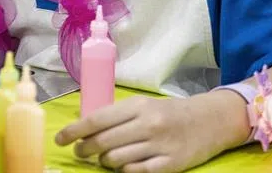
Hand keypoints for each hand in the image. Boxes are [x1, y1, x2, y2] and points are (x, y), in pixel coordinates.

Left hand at [55, 93, 245, 172]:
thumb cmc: (170, 112)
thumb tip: (85, 126)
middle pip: (103, 142)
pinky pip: (136, 172)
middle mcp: (148, 125)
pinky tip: (124, 166)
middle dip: (85, 150)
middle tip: (80, 152)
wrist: (210, 120)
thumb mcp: (144, 105)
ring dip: (104, 162)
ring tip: (104, 158)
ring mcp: (160, 146)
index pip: (97, 120)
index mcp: (138, 106)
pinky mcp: (171, 165)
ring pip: (116, 160)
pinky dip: (124, 171)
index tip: (61, 139)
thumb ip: (118, 115)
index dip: (74, 131)